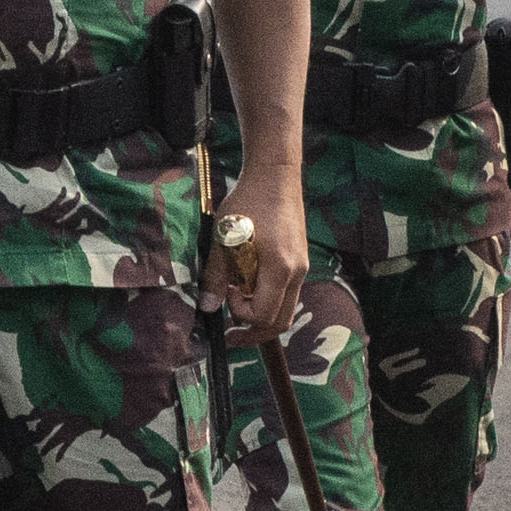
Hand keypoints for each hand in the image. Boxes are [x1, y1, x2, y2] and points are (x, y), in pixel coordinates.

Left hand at [209, 177, 304, 345]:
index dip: (240, 314)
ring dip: (262, 316)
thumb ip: (216, 275)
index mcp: (279, 268)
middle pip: (280, 322)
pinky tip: (249, 287)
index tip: (226, 294)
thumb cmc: (247, 202)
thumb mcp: (223, 238)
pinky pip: (287, 294)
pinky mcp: (300, 262)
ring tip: (237, 306)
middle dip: (254, 332)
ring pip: (286, 310)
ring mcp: (302, 268)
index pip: (263, 315)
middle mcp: (296, 272)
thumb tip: (208, 308)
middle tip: (231, 334)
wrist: (274, 176)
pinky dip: (269, 300)